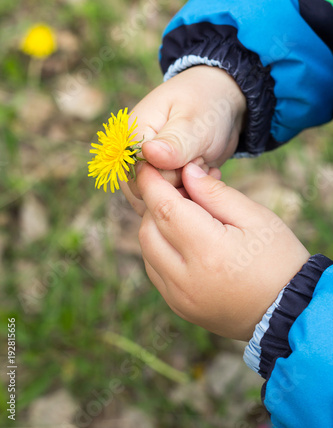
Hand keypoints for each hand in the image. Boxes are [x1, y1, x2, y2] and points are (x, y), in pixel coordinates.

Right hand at [121, 66, 245, 214]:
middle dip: (182, 183)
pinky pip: (169, 200)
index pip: (141, 177)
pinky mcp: (158, 179)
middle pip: (148, 192)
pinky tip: (204, 172)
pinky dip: (191, 192)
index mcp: (131, 136)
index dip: (173, 177)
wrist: (220, 103)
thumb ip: (174, 142)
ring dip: (188, 189)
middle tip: (201, 158)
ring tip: (203, 163)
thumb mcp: (196, 121)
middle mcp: (131, 155)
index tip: (196, 158)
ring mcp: (144, 169)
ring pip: (159, 200)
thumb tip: (148, 153)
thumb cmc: (207, 104)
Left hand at [137, 162, 309, 340]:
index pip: (164, 208)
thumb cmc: (279, 260)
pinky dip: (159, 247)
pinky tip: (181, 238)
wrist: (289, 312)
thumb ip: (216, 193)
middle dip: (155, 203)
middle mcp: (186, 278)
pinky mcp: (179, 306)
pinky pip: (155, 269)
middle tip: (179, 189)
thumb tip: (187, 172)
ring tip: (183, 213)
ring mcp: (179, 297)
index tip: (148, 165)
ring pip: (147, 250)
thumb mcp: (256, 217)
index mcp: (209, 252)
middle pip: (148, 229)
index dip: (150, 182)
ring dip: (155, 225)